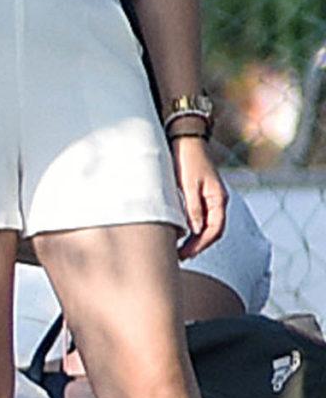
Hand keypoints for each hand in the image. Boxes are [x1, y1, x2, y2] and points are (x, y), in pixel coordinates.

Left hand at [171, 135, 226, 259]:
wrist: (185, 139)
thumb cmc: (186, 159)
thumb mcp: (188, 184)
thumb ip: (192, 207)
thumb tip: (194, 231)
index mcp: (218, 198)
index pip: (215, 229)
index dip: (200, 245)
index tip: (185, 255)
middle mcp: (217, 200)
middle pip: (212, 230)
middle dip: (198, 246)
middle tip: (180, 258)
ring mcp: (210, 198)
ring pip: (206, 225)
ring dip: (195, 240)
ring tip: (179, 251)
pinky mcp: (201, 195)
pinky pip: (201, 217)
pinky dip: (192, 229)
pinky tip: (179, 235)